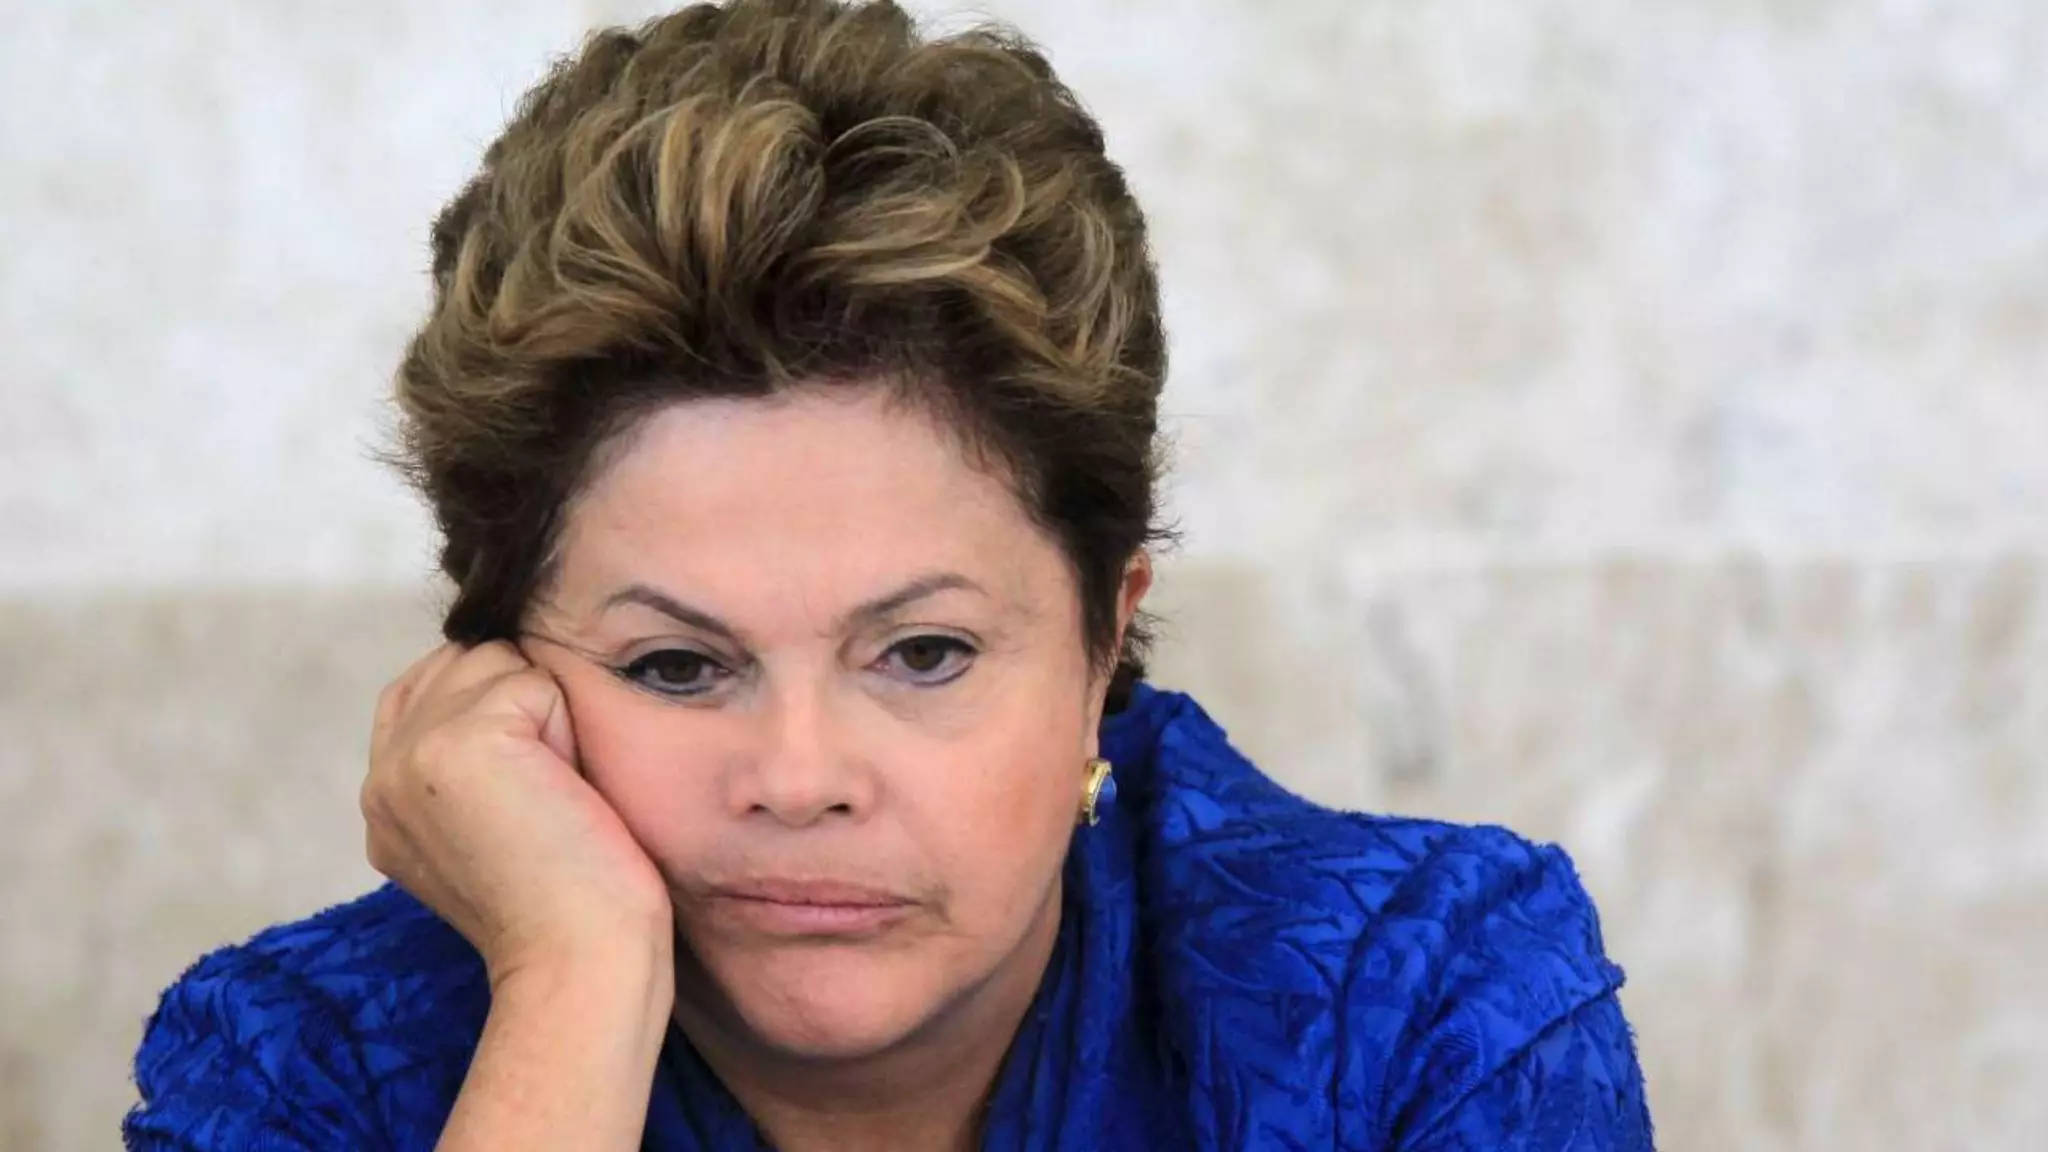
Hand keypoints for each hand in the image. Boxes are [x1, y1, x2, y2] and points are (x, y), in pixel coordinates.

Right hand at [363, 640, 672, 987]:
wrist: (580, 960)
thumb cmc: (570, 901)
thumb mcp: (492, 824)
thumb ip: (469, 760)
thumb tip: (504, 687)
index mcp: (383, 798)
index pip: (428, 685)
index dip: (495, 702)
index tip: (534, 778)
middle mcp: (382, 775)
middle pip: (467, 660)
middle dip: (526, 704)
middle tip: (547, 795)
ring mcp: (410, 755)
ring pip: (499, 661)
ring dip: (549, 713)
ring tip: (554, 792)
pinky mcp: (456, 743)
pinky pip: (533, 681)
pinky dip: (567, 727)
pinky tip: (563, 791)